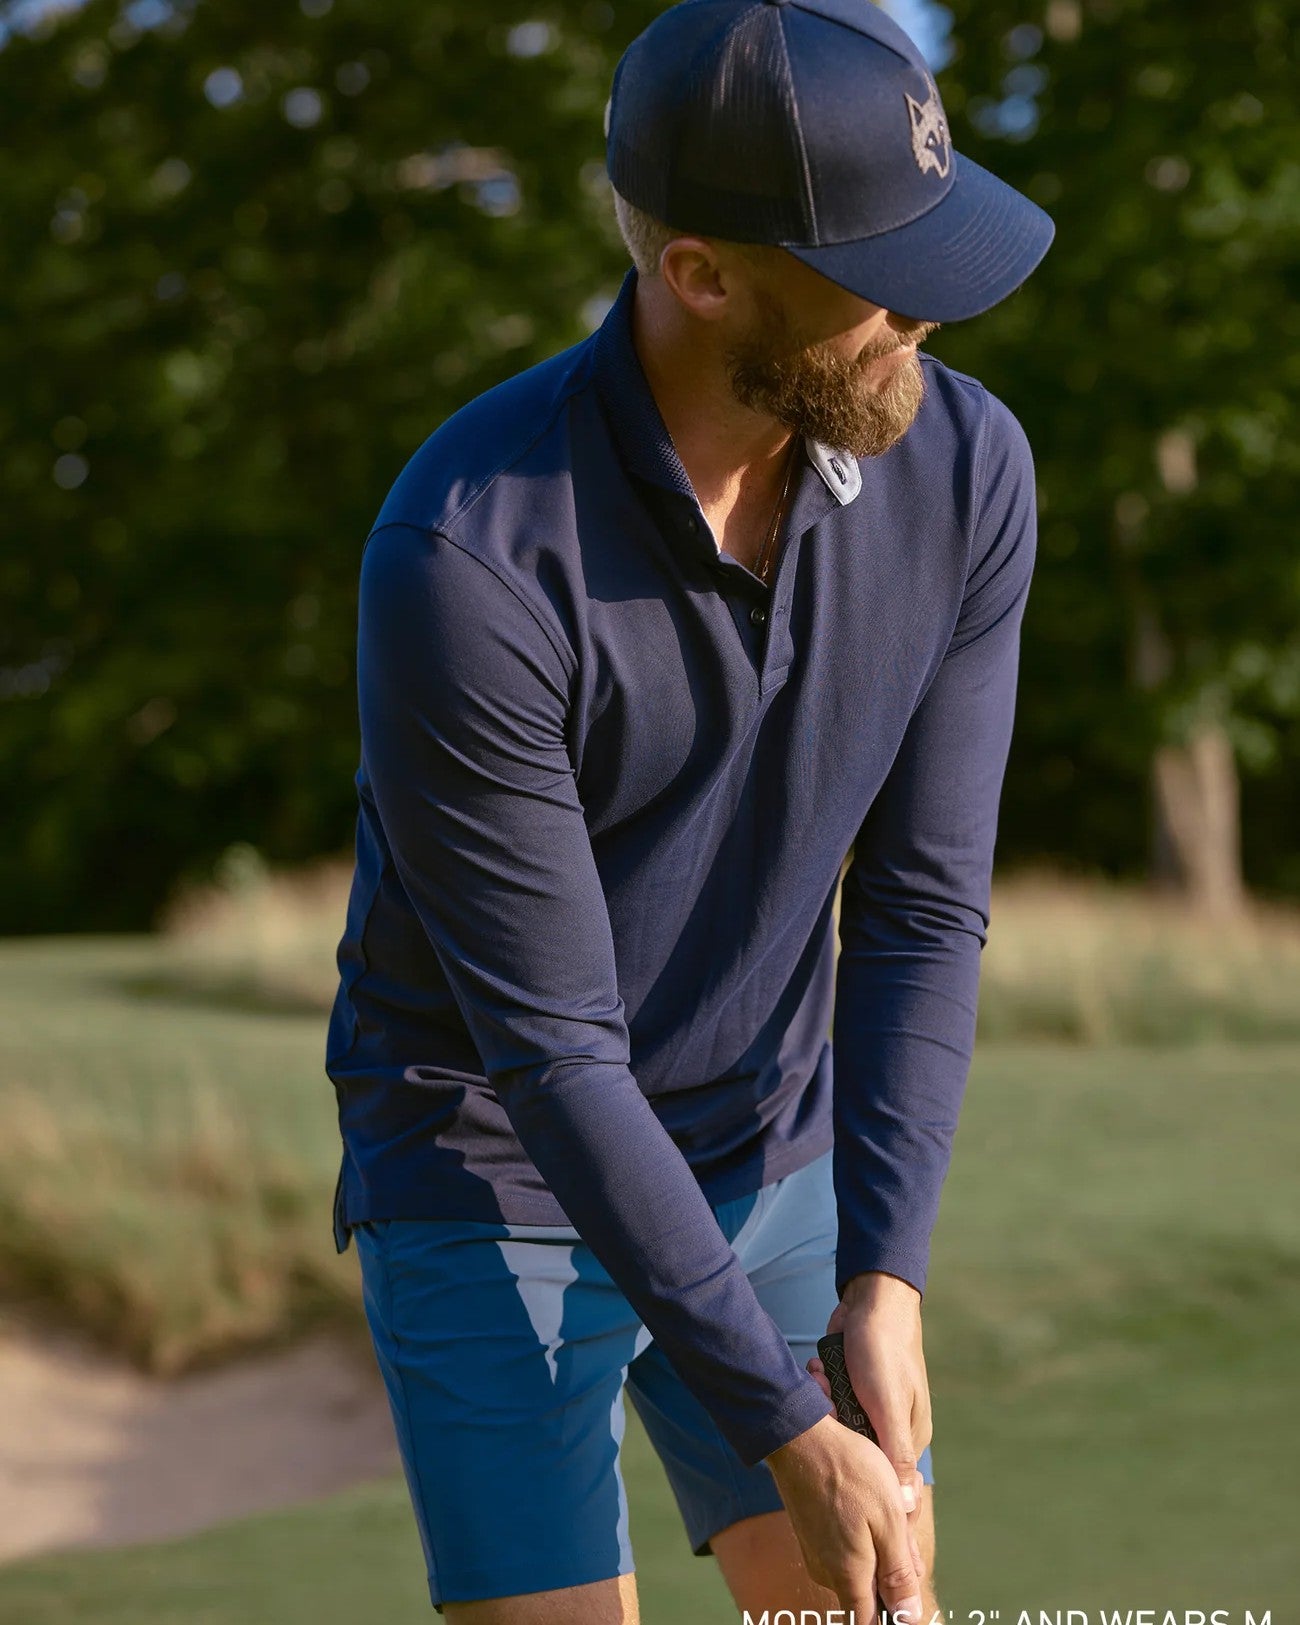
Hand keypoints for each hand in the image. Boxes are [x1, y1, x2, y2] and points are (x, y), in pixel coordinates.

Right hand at [765, 1411, 921, 1623]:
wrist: (800, 1436)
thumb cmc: (850, 1472)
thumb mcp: (889, 1518)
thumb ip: (898, 1572)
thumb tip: (909, 1618)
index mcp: (849, 1575)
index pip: (871, 1623)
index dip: (893, 1616)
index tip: (907, 1587)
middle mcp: (828, 1572)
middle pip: (870, 1590)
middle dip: (895, 1565)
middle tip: (907, 1517)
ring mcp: (816, 1552)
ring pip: (860, 1563)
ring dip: (882, 1540)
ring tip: (892, 1496)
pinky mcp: (812, 1532)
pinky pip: (846, 1545)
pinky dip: (865, 1527)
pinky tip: (873, 1492)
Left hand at [808, 1271, 931, 1524]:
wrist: (870, 1299)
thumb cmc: (883, 1350)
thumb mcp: (888, 1403)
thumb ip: (896, 1452)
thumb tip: (905, 1506)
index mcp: (908, 1438)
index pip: (884, 1482)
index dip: (859, 1476)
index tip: (837, 1461)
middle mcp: (890, 1427)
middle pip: (853, 1452)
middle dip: (834, 1427)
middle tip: (828, 1403)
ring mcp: (869, 1407)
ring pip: (836, 1425)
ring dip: (824, 1401)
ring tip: (822, 1379)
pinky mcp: (850, 1388)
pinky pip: (829, 1401)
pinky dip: (821, 1385)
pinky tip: (818, 1369)